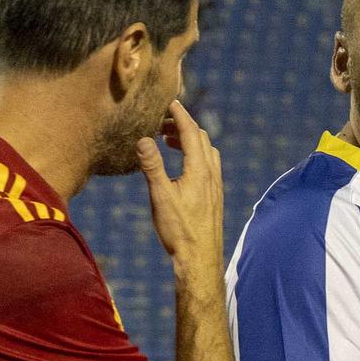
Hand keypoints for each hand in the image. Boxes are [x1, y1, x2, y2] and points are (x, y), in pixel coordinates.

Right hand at [136, 100, 223, 275]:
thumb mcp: (161, 196)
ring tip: (168, 141)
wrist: (200, 259)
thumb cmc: (179, 230)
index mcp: (199, 170)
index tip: (168, 101)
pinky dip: (196, 154)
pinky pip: (209, 165)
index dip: (179, 114)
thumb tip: (143, 138)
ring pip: (207, 151)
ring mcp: (216, 185)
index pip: (190, 132)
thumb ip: (152, 166)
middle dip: (182, 125)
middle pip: (200, 138)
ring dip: (190, 140)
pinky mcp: (215, 196)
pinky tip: (183, 166)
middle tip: (161, 122)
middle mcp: (212, 174)